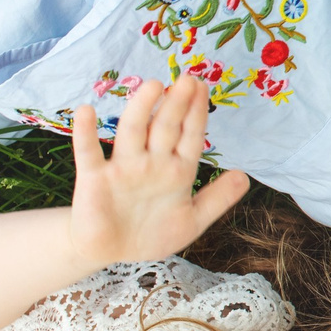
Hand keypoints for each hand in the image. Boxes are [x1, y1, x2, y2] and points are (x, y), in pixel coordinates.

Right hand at [67, 74, 250, 268]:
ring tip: (153, 86)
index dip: (197, 112)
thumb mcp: (192, 220)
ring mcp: (122, 168)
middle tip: (188, 79)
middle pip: (165, 127)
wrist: (112, 252)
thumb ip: (217, 199)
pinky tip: (86, 111)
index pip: (190, 136)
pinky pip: (88, 153)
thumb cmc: (152, 233)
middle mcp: (151, 162)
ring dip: (142, 109)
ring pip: (133, 132)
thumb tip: (245, 177)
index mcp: (177, 170)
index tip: (203, 87)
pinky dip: (86, 133)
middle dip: (177, 104)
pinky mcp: (94, 179)